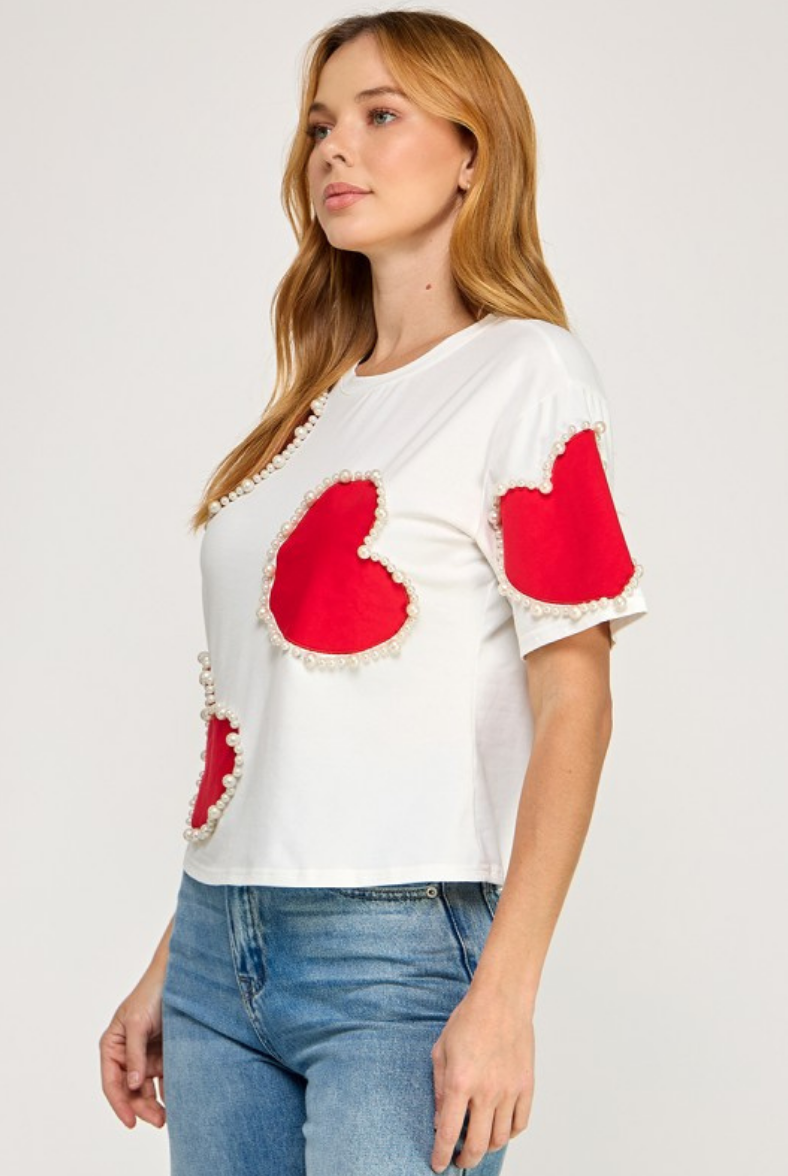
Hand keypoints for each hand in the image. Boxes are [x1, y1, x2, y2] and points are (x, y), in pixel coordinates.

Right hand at [99, 967, 166, 1129]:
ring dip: (156, 1104)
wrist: (180, 976)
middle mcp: (127, 1053)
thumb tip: (133, 1085)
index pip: (112, 1083)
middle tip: (160, 1120)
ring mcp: (146, 1054)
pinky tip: (179, 1099)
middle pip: (131, 1090)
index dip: (120, 1104)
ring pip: (147, 1088)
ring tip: (170, 1116)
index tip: (131, 1122)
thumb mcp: (138, 1023)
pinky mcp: (164, 1053)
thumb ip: (135, 1054)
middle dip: (142, 1107)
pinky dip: (169, 1091)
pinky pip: (164, 1078)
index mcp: (112, 1045)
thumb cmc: (152, 993)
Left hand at [430, 984, 533, 1171]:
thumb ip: (440, 1088)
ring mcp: (509, 1090)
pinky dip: (510, 1134)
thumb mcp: (441, 1051)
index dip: (441, 1154)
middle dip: (465, 1159)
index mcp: (461, 1082)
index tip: (438, 1164)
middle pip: (477, 1144)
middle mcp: (486, 1091)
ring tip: (478, 1143)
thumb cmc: (469, 1020)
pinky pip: (521, 1123)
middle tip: (458, 1159)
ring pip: (500, 1138)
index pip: (449, 1133)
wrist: (501, 1000)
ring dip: (487, 1147)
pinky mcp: (526, 1086)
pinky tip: (499, 1128)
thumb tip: (440, 1120)